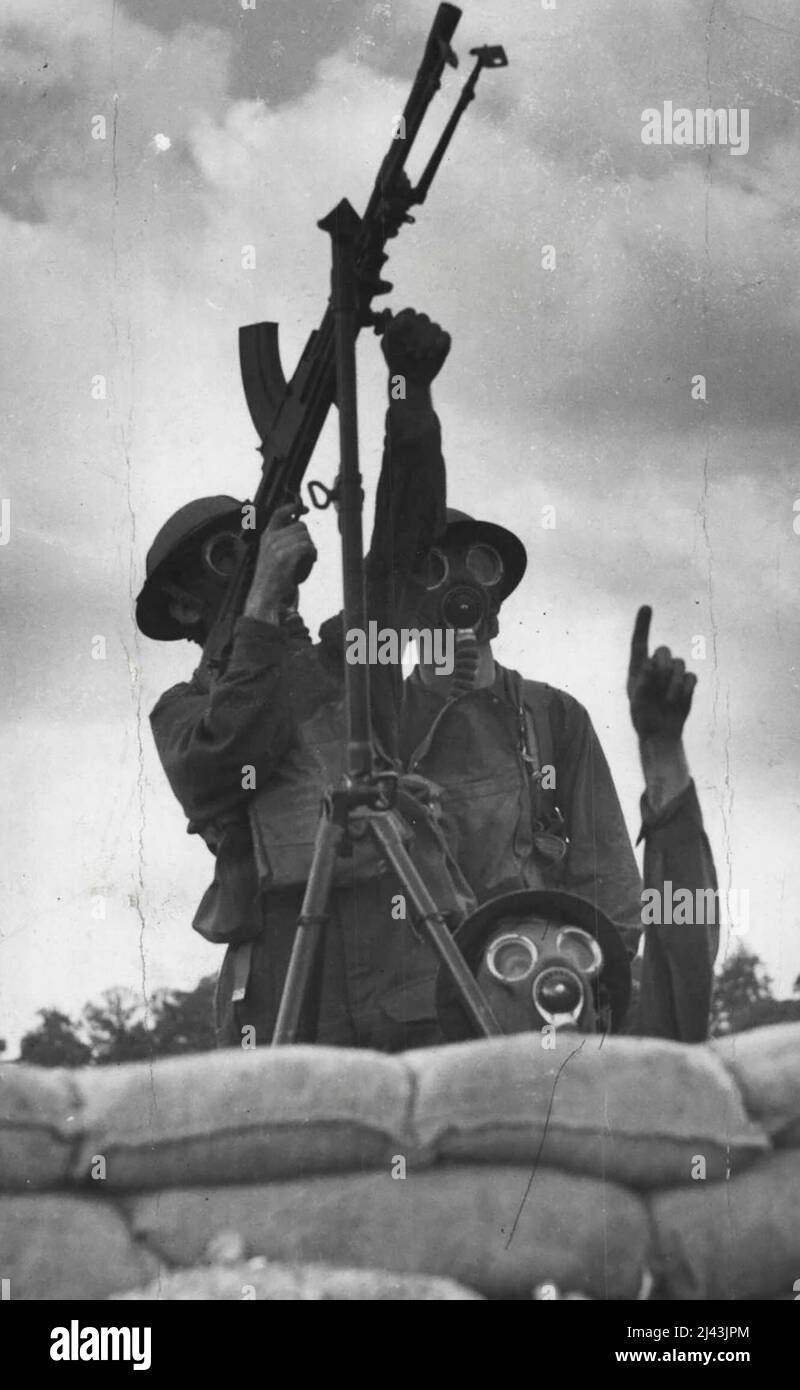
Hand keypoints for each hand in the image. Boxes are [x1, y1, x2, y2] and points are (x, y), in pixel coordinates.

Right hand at [244, 503, 316, 623]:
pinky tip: (310, 562)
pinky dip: (312, 554)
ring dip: (311, 548)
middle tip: (307, 552)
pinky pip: (307, 547)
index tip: (304, 508)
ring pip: (306, 537)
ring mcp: (276, 547)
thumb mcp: (273, 555)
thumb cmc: (272, 578)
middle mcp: (270, 539)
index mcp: (266, 537)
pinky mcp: (284, 556)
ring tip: (307, 559)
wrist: (265, 596)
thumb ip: (282, 541)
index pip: (279, 513)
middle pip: (300, 526)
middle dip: (308, 538)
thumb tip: (300, 527)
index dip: (293, 507)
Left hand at [381, 307, 450, 386]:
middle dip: (416, 333)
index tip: (400, 336)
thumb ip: (388, 327)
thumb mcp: (388, 344)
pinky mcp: (443, 344)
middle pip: (423, 317)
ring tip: (418, 357)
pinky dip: (439, 344)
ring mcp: (433, 334)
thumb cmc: (395, 361)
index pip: (409, 312)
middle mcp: (420, 325)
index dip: (405, 322)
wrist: (408, 380)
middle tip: (408, 350)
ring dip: (426, 342)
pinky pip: (446, 336)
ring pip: (434, 326)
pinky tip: (431, 355)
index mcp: (406, 322)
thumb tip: (388, 310)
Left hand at [627, 605, 696, 741]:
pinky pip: (692, 676)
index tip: (646, 607)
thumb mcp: (638, 702)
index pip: (639, 643)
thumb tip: (650, 663)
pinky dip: (685, 689)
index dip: (643, 625)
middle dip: (664, 668)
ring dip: (674, 683)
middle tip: (659, 687)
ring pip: (680, 663)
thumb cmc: (644, 717)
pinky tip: (678, 701)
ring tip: (668, 700)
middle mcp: (655, 666)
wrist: (661, 732)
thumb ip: (643, 683)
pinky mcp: (687, 682)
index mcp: (638, 668)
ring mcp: (672, 674)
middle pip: (664, 651)